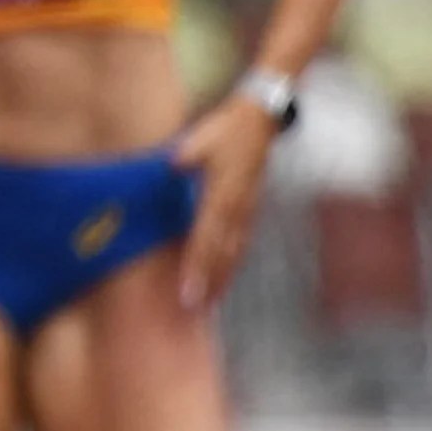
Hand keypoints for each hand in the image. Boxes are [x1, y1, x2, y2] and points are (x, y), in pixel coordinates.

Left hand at [169, 93, 278, 314]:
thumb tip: (172, 166)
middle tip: (195, 308)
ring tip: (210, 302)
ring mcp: (247, 210)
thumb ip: (185, 156)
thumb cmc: (224, 131)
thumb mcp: (200, 140)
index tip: (188, 288)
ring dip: (222, 277)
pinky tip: (225, 277)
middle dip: (209, 282)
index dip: (197, 265)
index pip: (206, 237)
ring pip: (234, 251)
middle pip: (221, 253)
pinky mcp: (249, 208)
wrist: (259, 122)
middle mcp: (237, 208)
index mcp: (222, 194)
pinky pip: (241, 241)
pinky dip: (232, 262)